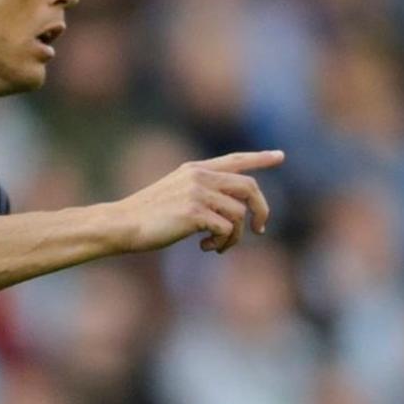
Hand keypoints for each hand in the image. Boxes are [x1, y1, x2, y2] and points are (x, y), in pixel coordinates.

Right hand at [112, 150, 283, 253]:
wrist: (123, 224)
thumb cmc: (147, 216)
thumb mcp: (175, 194)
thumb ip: (201, 193)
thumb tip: (234, 209)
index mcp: (194, 169)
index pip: (235, 159)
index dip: (260, 158)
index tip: (280, 156)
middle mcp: (199, 176)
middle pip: (249, 187)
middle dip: (261, 210)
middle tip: (260, 230)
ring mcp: (197, 192)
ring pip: (240, 213)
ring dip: (235, 236)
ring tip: (217, 245)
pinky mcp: (195, 212)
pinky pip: (227, 229)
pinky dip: (221, 243)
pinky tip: (204, 247)